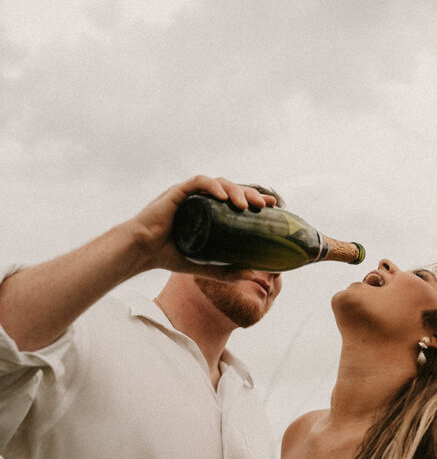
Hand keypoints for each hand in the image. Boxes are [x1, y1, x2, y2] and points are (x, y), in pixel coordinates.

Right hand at [127, 176, 275, 273]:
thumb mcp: (204, 266)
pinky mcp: (177, 192)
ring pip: (218, 183)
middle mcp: (201, 199)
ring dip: (235, 190)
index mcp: (209, 210)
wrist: (142, 252)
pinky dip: (212, 187)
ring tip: (245, 205)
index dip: (254, 199)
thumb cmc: (171, 255)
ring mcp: (190, 194)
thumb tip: (252, 276)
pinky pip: (198, 182)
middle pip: (231, 189)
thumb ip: (226, 271)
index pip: (236, 199)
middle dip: (250, 194)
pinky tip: (223, 196)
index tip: (272, 206)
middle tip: (264, 205)